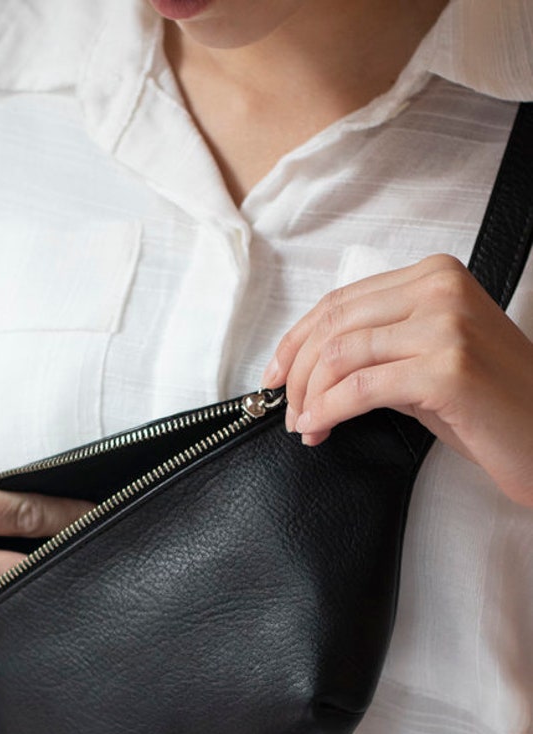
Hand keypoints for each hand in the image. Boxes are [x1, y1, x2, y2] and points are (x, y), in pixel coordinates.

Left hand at [262, 255, 532, 506]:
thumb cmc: (490, 404)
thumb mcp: (428, 358)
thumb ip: (378, 348)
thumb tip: (310, 368)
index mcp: (435, 275)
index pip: (341, 302)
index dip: (295, 341)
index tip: (273, 376)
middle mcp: (440, 290)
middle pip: (334, 324)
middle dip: (296, 372)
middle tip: (286, 410)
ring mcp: (445, 325)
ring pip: (341, 355)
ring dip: (309, 397)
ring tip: (305, 426)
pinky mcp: (447, 368)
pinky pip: (361, 387)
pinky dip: (329, 410)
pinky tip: (320, 427)